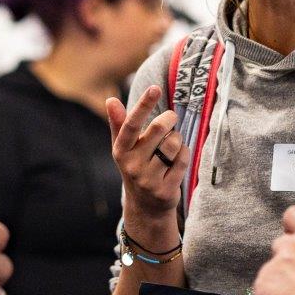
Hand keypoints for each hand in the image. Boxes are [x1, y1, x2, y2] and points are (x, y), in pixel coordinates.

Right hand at [106, 86, 187, 221]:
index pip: (131, 125)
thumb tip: (110, 100)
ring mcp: (148, 180)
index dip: (143, 105)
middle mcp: (132, 166)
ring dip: (177, 139)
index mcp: (121, 151)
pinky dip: (184, 154)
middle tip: (171, 117)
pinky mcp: (165, 190)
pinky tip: (177, 159)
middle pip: (158, 130)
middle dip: (168, 119)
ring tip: (172, 144)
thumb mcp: (124, 147)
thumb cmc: (135, 166)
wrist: (145, 206)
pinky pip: (182, 160)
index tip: (155, 88)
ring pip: (173, 145)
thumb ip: (119, 123)